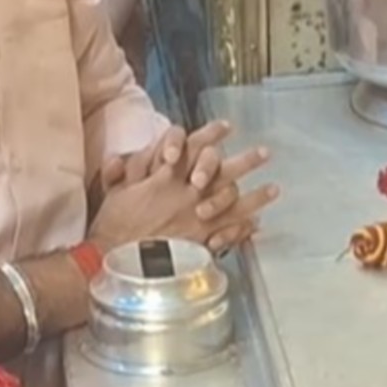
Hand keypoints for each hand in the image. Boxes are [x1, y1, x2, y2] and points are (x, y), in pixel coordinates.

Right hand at [91, 134, 277, 254]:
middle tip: (264, 152)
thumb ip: (117, 173)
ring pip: (234, 203)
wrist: (117, 260)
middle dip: (246, 161)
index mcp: (165, 179)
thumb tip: (118, 157)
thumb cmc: (112, 227)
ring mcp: (196, 220)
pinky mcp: (199, 243)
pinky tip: (256, 223)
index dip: (211, 135)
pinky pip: (228, 233)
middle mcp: (186, 196)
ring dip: (256, 196)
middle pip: (222, 173)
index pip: (192, 149)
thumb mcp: (112, 195)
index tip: (227, 126)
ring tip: (274, 189)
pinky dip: (243, 228)